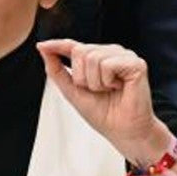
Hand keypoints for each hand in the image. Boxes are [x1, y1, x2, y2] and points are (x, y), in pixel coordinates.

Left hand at [36, 39, 171, 164]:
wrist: (122, 130)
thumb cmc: (102, 113)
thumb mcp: (71, 90)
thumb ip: (56, 69)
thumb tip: (42, 48)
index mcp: (97, 58)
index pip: (74, 46)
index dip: (58, 45)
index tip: (41, 45)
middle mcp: (111, 52)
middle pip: (80, 51)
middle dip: (81, 77)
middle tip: (97, 91)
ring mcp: (124, 56)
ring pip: (93, 57)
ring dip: (95, 82)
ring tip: (108, 90)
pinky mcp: (135, 63)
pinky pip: (108, 64)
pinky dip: (107, 81)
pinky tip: (118, 88)